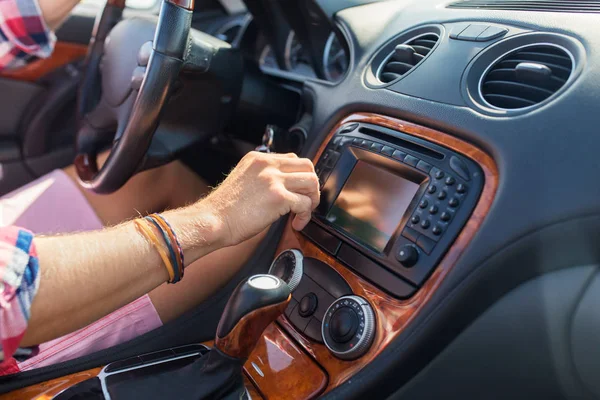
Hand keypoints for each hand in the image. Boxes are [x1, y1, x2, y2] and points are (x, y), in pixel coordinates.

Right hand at [201, 152, 319, 245]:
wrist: (212, 221)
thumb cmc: (224, 209)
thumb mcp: (243, 180)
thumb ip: (262, 178)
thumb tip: (282, 187)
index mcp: (258, 159)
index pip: (292, 159)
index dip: (299, 176)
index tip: (298, 191)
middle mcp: (267, 165)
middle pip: (307, 166)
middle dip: (311, 186)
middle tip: (306, 201)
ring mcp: (273, 179)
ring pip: (311, 182)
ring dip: (312, 199)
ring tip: (302, 212)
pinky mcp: (278, 197)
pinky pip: (305, 204)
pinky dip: (305, 216)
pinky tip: (296, 224)